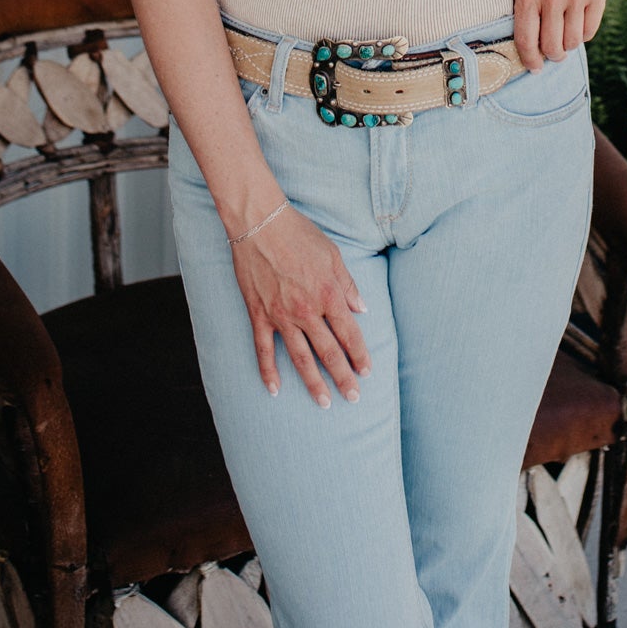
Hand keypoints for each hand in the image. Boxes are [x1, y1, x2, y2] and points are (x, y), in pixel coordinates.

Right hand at [230, 204, 371, 407]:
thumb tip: (363, 309)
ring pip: (301, 358)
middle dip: (343, 377)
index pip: (349, 333)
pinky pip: (264, 350)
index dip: (360, 354)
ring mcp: (281, 316)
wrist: (260, 224)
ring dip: (314, 383)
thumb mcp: (332, 254)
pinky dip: (268, 372)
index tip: (367, 371)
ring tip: (324, 403)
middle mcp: (307, 311)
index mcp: (329, 294)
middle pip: (329, 352)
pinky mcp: (259, 315)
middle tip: (353, 397)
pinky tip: (275, 390)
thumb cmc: (298, 234)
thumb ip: (348, 285)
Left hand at [512, 0, 612, 69]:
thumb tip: (528, 46)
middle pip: (551, 47)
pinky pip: (590, 30)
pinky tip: (579, 23)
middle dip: (552, 55)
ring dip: (568, 44)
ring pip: (572, 41)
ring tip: (565, 34)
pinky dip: (584, 33)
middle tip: (553, 53)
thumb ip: (526, 5)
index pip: (525, 39)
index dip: (530, 60)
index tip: (534, 67)